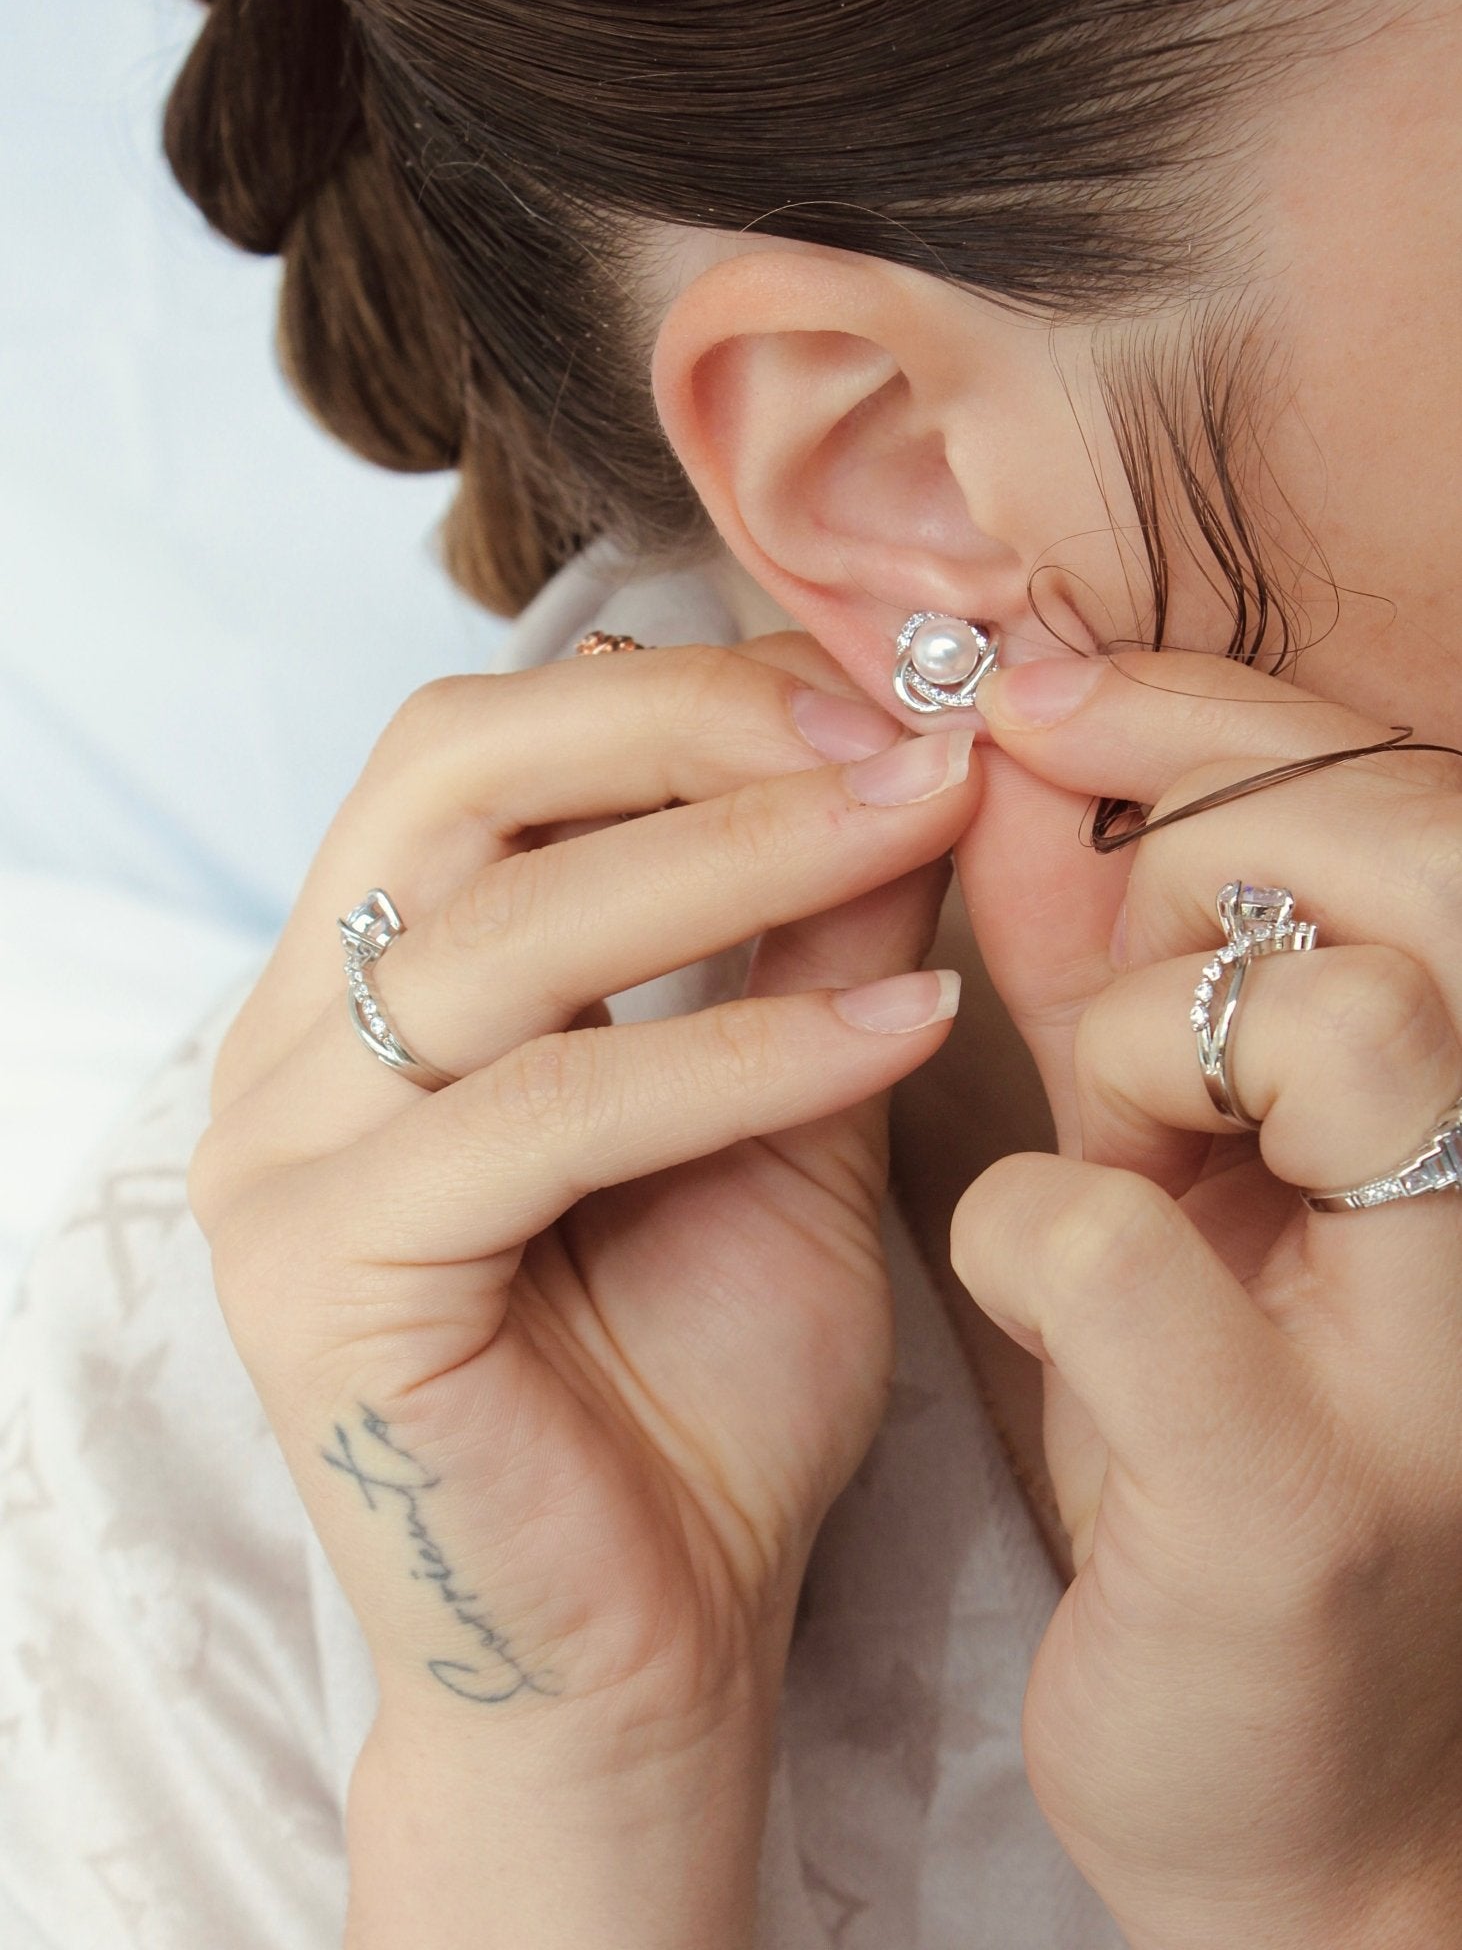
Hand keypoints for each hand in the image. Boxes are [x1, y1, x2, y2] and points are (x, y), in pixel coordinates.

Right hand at [191, 637, 976, 1769]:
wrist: (644, 1658)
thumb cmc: (702, 1391)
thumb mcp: (787, 1114)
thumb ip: (821, 943)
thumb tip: (915, 761)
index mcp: (370, 986)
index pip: (485, 745)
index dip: (685, 691)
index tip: (887, 695)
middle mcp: (291, 1048)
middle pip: (450, 775)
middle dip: (687, 727)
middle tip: (889, 732)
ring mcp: (281, 1161)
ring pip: (504, 935)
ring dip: (738, 858)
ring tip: (921, 824)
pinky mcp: (318, 1278)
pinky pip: (540, 1118)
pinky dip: (732, 1057)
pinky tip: (906, 1035)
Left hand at [948, 652, 1461, 1947]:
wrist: (1292, 1777)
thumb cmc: (1218, 1423)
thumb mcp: (1170, 1145)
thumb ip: (1108, 948)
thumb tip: (1013, 739)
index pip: (1406, 794)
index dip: (1201, 708)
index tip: (1029, 695)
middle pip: (1407, 859)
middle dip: (1198, 868)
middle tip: (1115, 1003)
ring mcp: (1441, 1347)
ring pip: (1307, 1014)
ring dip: (1138, 1053)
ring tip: (1128, 1160)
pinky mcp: (1299, 1498)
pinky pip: (1114, 1245)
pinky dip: (1028, 1237)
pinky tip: (1045, 1291)